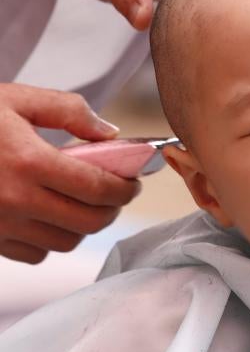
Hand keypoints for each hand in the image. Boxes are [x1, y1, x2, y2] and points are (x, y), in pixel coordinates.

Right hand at [0, 84, 139, 263]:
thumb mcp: (16, 99)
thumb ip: (69, 110)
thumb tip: (110, 133)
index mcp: (29, 161)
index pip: (99, 187)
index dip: (126, 188)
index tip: (134, 182)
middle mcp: (16, 200)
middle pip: (89, 221)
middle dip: (112, 209)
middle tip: (117, 193)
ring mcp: (0, 225)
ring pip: (66, 241)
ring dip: (84, 225)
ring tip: (85, 202)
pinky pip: (36, 253)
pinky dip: (52, 238)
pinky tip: (49, 214)